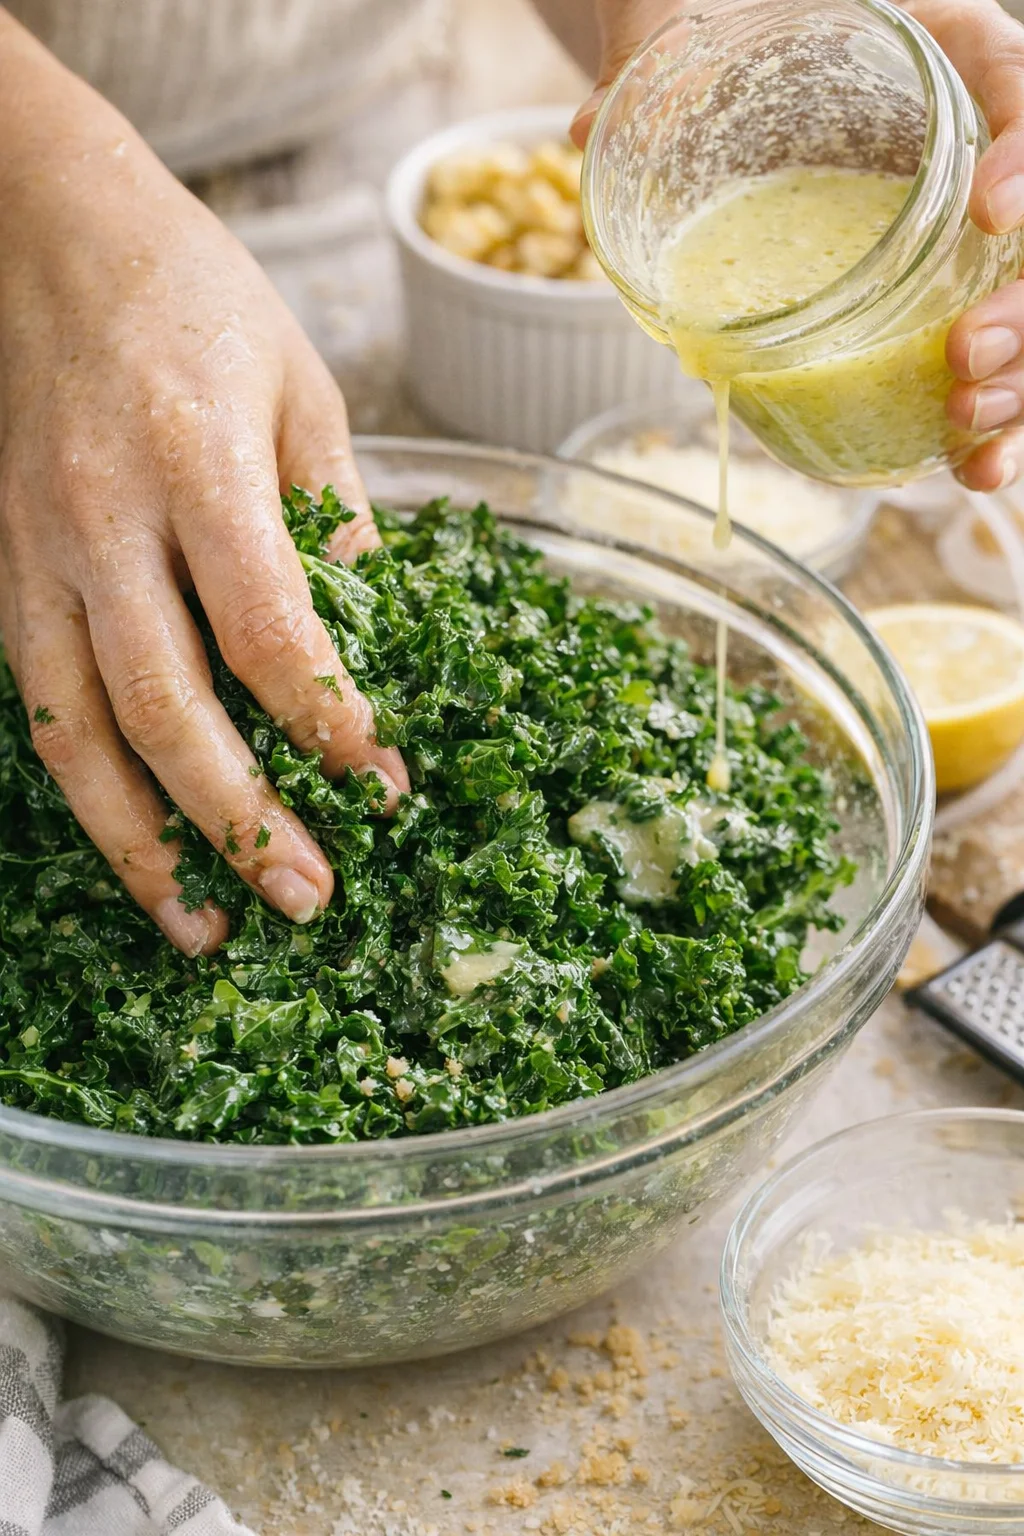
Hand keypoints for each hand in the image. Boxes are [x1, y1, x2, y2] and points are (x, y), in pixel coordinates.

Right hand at [0, 14, 407, 955]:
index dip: (330, 725)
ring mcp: (33, 551)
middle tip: (307, 899)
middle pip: (164, 708)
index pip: (270, 636)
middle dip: (239, 819)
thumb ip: (340, 522)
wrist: (41, 226)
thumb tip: (380, 643)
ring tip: (199, 929)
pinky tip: (129, 838)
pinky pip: (34, 697)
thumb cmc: (193, 294)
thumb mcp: (303, 388)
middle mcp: (101, 521)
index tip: (386, 788)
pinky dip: (82, 782)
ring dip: (136, 844)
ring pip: (72, 731)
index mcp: (198, 466)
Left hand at [568, 0, 1023, 493]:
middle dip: (1021, 306)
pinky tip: (970, 470)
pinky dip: (987, 423)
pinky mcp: (934, 301)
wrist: (729, 67)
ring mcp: (961, 236)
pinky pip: (988, 362)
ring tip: (965, 428)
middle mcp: (971, 145)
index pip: (1016, 86)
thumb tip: (586, 130)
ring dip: (1015, 382)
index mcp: (940, 54)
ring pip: (1022, 306)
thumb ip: (655, 59)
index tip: (983, 212)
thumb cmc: (730, 34)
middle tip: (962, 355)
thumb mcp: (695, 31)